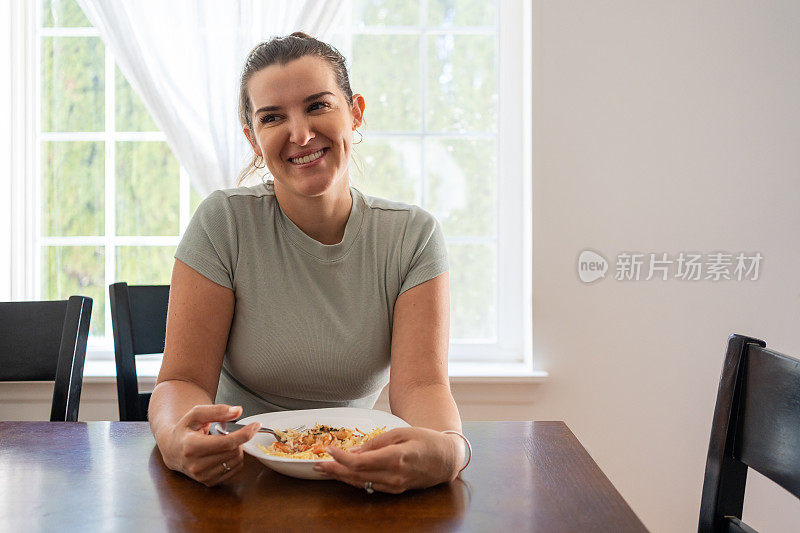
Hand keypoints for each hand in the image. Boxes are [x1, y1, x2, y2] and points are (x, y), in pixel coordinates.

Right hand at [160, 404, 259, 486]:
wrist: (173, 450)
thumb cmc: (185, 430)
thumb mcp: (196, 414)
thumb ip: (217, 411)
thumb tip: (237, 411)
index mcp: (191, 446)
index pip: (227, 443)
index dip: (245, 433)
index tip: (256, 425)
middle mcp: (196, 465)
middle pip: (234, 451)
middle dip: (238, 439)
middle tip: (229, 432)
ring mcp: (202, 476)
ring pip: (236, 461)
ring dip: (237, 448)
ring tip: (224, 442)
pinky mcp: (208, 482)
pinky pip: (234, 469)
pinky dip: (234, 458)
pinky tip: (224, 452)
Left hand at [314, 427, 462, 493]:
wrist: (446, 459)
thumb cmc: (425, 440)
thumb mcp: (401, 432)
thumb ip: (377, 442)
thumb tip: (355, 450)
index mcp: (396, 458)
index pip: (360, 462)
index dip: (342, 457)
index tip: (329, 450)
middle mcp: (394, 476)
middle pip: (357, 475)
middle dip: (335, 470)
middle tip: (318, 464)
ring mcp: (395, 486)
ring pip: (361, 484)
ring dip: (341, 477)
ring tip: (325, 470)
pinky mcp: (396, 491)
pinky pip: (370, 487)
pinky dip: (355, 481)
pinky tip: (344, 475)